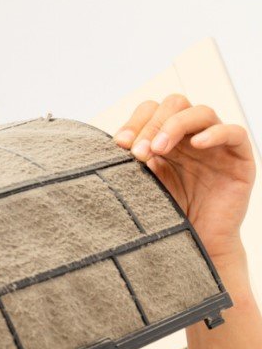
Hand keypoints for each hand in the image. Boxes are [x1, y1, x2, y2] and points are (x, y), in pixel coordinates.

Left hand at [114, 93, 255, 258]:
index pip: (151, 110)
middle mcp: (191, 136)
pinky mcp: (240, 157)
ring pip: (201, 112)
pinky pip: (234, 132)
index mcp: (167, 137)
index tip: (119, 145)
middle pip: (174, 104)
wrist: (198, 245)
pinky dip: (216, 133)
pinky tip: (198, 144)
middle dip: (152, 124)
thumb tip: (108, 144)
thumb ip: (133, 161)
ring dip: (175, 126)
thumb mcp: (144, 183)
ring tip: (158, 149)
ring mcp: (217, 144)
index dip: (135, 121)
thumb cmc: (168, 214)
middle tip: (139, 152)